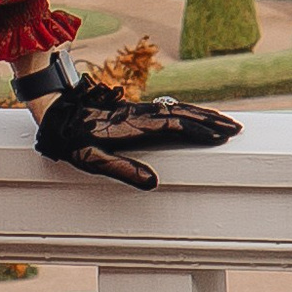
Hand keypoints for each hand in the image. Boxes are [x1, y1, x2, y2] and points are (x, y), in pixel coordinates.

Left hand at [26, 74, 241, 190]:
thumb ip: (122, 170)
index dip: (199, 131)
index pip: (173, 127)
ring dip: (202, 114)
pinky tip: (194, 115)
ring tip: (225, 121)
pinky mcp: (135, 109)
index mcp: (132, 127)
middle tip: (236, 128)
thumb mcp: (91, 161)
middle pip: (182, 114)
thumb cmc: (71, 140)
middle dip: (210, 121)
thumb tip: (154, 183)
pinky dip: (188, 111)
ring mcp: (138, 110)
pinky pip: (168, 108)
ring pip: (177, 109)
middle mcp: (139, 114)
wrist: (55, 111)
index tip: (221, 136)